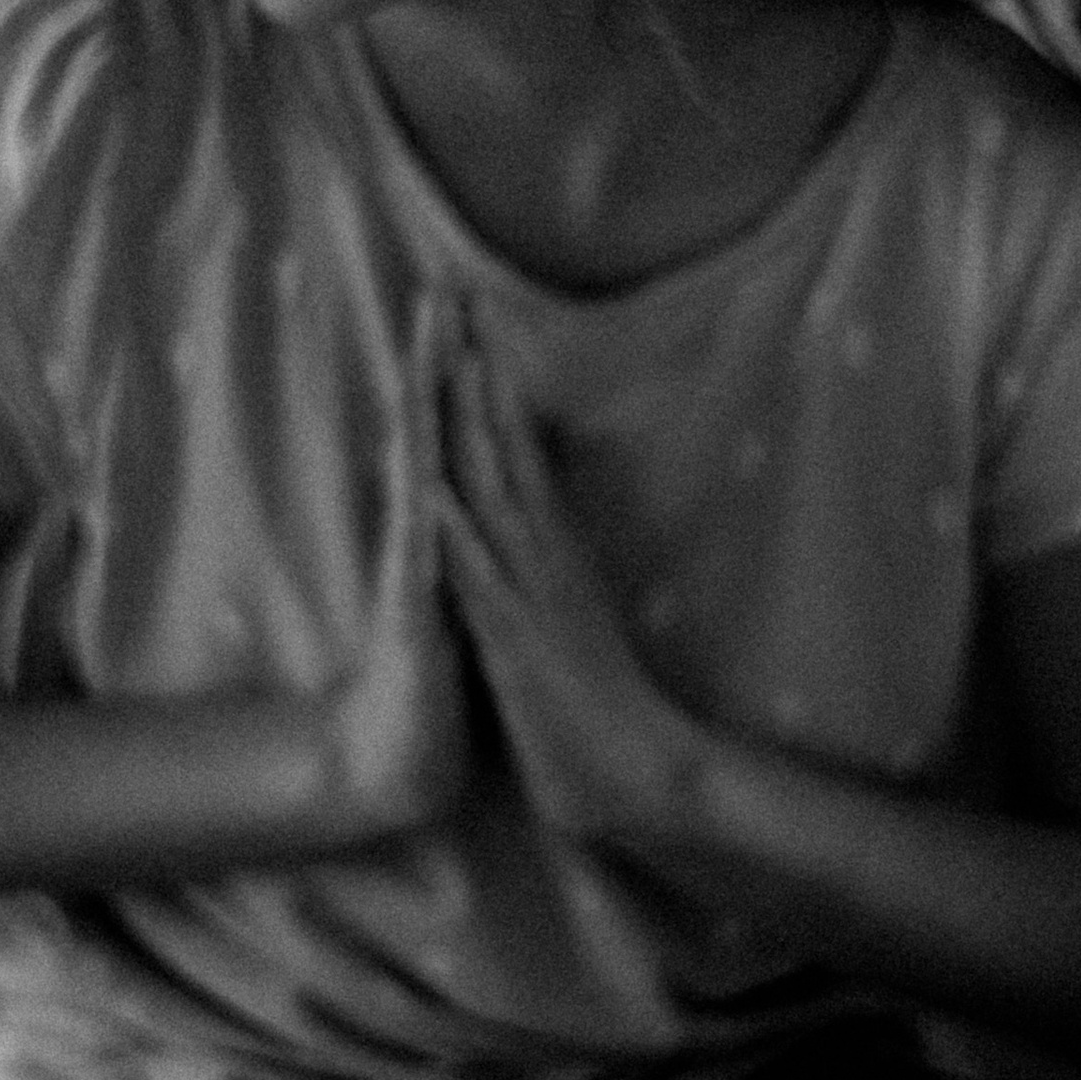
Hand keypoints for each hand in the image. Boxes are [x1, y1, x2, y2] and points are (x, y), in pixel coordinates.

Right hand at [322, 295, 472, 840]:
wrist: (405, 750)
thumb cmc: (442, 671)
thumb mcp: (468, 585)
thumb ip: (467, 530)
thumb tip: (473, 477)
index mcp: (453, 524)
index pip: (459, 429)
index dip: (466, 365)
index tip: (474, 301)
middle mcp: (428, 533)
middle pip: (433, 430)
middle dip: (438, 360)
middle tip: (442, 287)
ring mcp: (417, 568)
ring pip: (421, 472)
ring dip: (423, 412)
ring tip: (427, 348)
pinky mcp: (415, 614)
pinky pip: (419, 553)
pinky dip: (422, 511)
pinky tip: (423, 469)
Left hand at [434, 317, 689, 844]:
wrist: (648, 779)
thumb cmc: (599, 714)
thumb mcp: (571, 625)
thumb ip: (555, 579)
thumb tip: (547, 541)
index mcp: (553, 556)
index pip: (518, 455)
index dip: (490, 389)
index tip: (467, 325)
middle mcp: (547, 561)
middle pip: (505, 452)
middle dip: (477, 376)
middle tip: (456, 300)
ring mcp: (536, 597)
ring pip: (496, 497)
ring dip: (470, 430)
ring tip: (447, 359)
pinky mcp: (523, 645)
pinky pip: (482, 583)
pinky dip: (457, 536)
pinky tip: (432, 491)